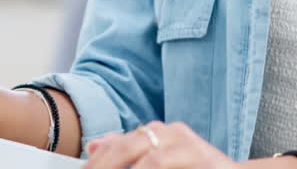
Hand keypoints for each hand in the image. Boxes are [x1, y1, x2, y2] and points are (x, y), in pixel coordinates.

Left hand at [83, 121, 238, 168]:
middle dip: (107, 166)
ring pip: (150, 159)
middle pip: (128, 147)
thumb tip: (94, 145)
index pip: (118, 143)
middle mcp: (173, 134)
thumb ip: (129, 150)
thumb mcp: (159, 159)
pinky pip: (164, 162)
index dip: (98, 161)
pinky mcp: (203, 159)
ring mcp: (189, 146)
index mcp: (160, 132)